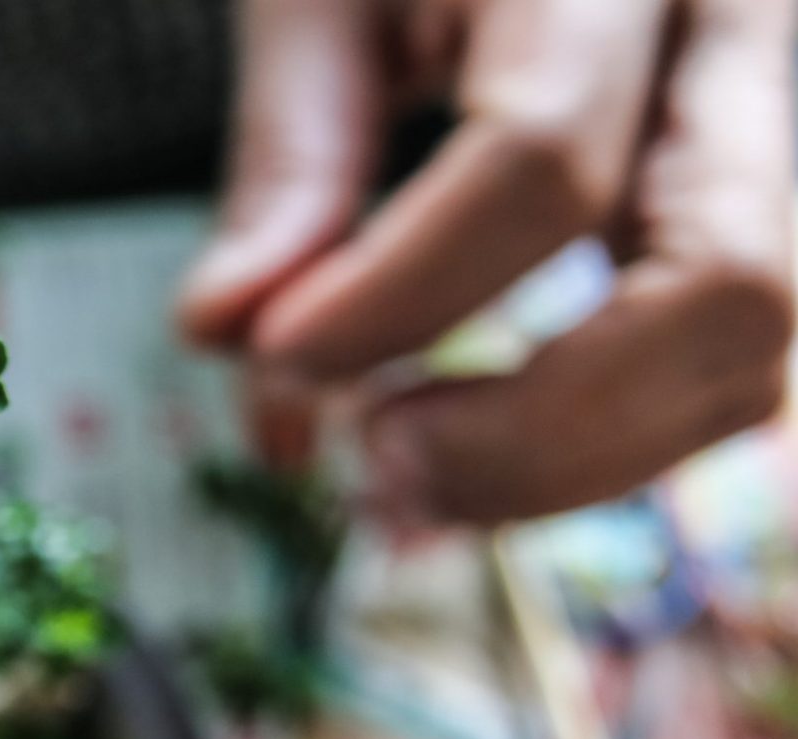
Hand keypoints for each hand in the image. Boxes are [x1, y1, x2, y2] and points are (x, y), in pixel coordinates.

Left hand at [179, 0, 795, 525]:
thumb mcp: (318, 0)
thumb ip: (288, 157)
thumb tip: (224, 330)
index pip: (541, 156)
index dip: (397, 296)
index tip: (272, 356)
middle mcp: (740, 34)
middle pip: (717, 283)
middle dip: (531, 426)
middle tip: (373, 456)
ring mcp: (774, 130)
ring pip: (750, 355)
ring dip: (567, 463)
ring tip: (403, 465)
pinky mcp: (760, 206)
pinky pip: (729, 369)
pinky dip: (596, 447)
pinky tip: (470, 449)